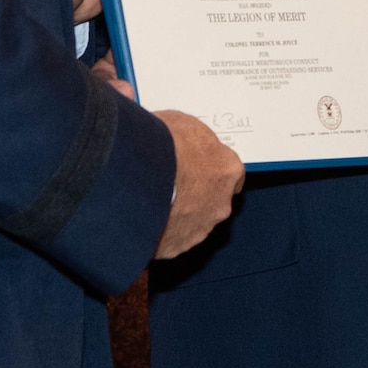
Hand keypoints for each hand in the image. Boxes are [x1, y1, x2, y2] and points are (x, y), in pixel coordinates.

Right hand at [152, 111, 243, 258]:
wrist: (138, 176)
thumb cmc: (161, 147)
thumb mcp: (180, 122)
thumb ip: (188, 134)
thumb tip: (178, 131)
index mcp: (227, 169)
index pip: (230, 172)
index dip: (210, 168)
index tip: (197, 165)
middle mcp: (220, 202)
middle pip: (213, 199)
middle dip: (195, 193)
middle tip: (170, 181)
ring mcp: (200, 227)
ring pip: (192, 221)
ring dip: (177, 212)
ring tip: (151, 198)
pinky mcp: (178, 245)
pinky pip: (172, 238)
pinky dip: (160, 229)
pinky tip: (144, 215)